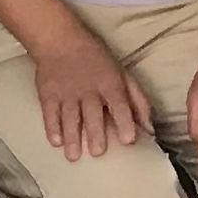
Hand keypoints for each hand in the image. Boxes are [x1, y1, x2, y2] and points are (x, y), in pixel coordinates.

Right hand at [31, 26, 145, 162]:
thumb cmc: (97, 62)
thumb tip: (150, 129)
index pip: (119, 104)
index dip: (125, 121)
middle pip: (92, 113)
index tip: (128, 140)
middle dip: (96, 133)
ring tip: (74, 157)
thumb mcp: (123, 75)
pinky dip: (52, 128)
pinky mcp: (48, 94)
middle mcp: (89, 90)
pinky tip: (56, 142)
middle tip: (98, 152)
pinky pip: (50, 113)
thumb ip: (138, 102)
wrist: (60, 41)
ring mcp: (67, 93)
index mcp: (110, 84)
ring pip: (70, 117)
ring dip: (72, 137)